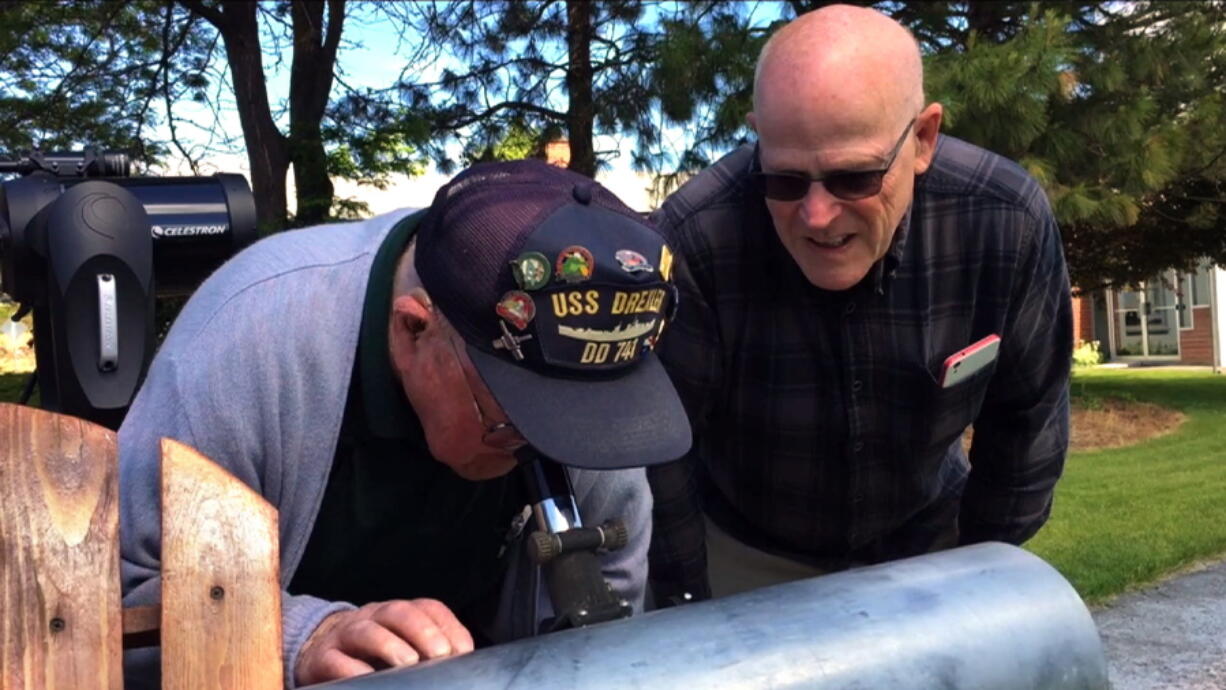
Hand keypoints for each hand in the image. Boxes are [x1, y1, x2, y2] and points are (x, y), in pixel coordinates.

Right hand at [294, 598, 474, 685]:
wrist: (317, 653)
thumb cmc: (372, 655)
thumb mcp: (403, 647)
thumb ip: (429, 653)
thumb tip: (463, 669)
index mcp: (397, 614)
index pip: (427, 608)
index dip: (448, 626)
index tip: (463, 651)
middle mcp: (372, 617)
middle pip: (398, 613)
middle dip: (422, 631)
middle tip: (440, 654)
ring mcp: (344, 635)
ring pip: (366, 630)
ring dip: (389, 645)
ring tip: (408, 662)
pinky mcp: (322, 658)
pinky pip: (335, 660)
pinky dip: (352, 669)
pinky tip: (367, 679)